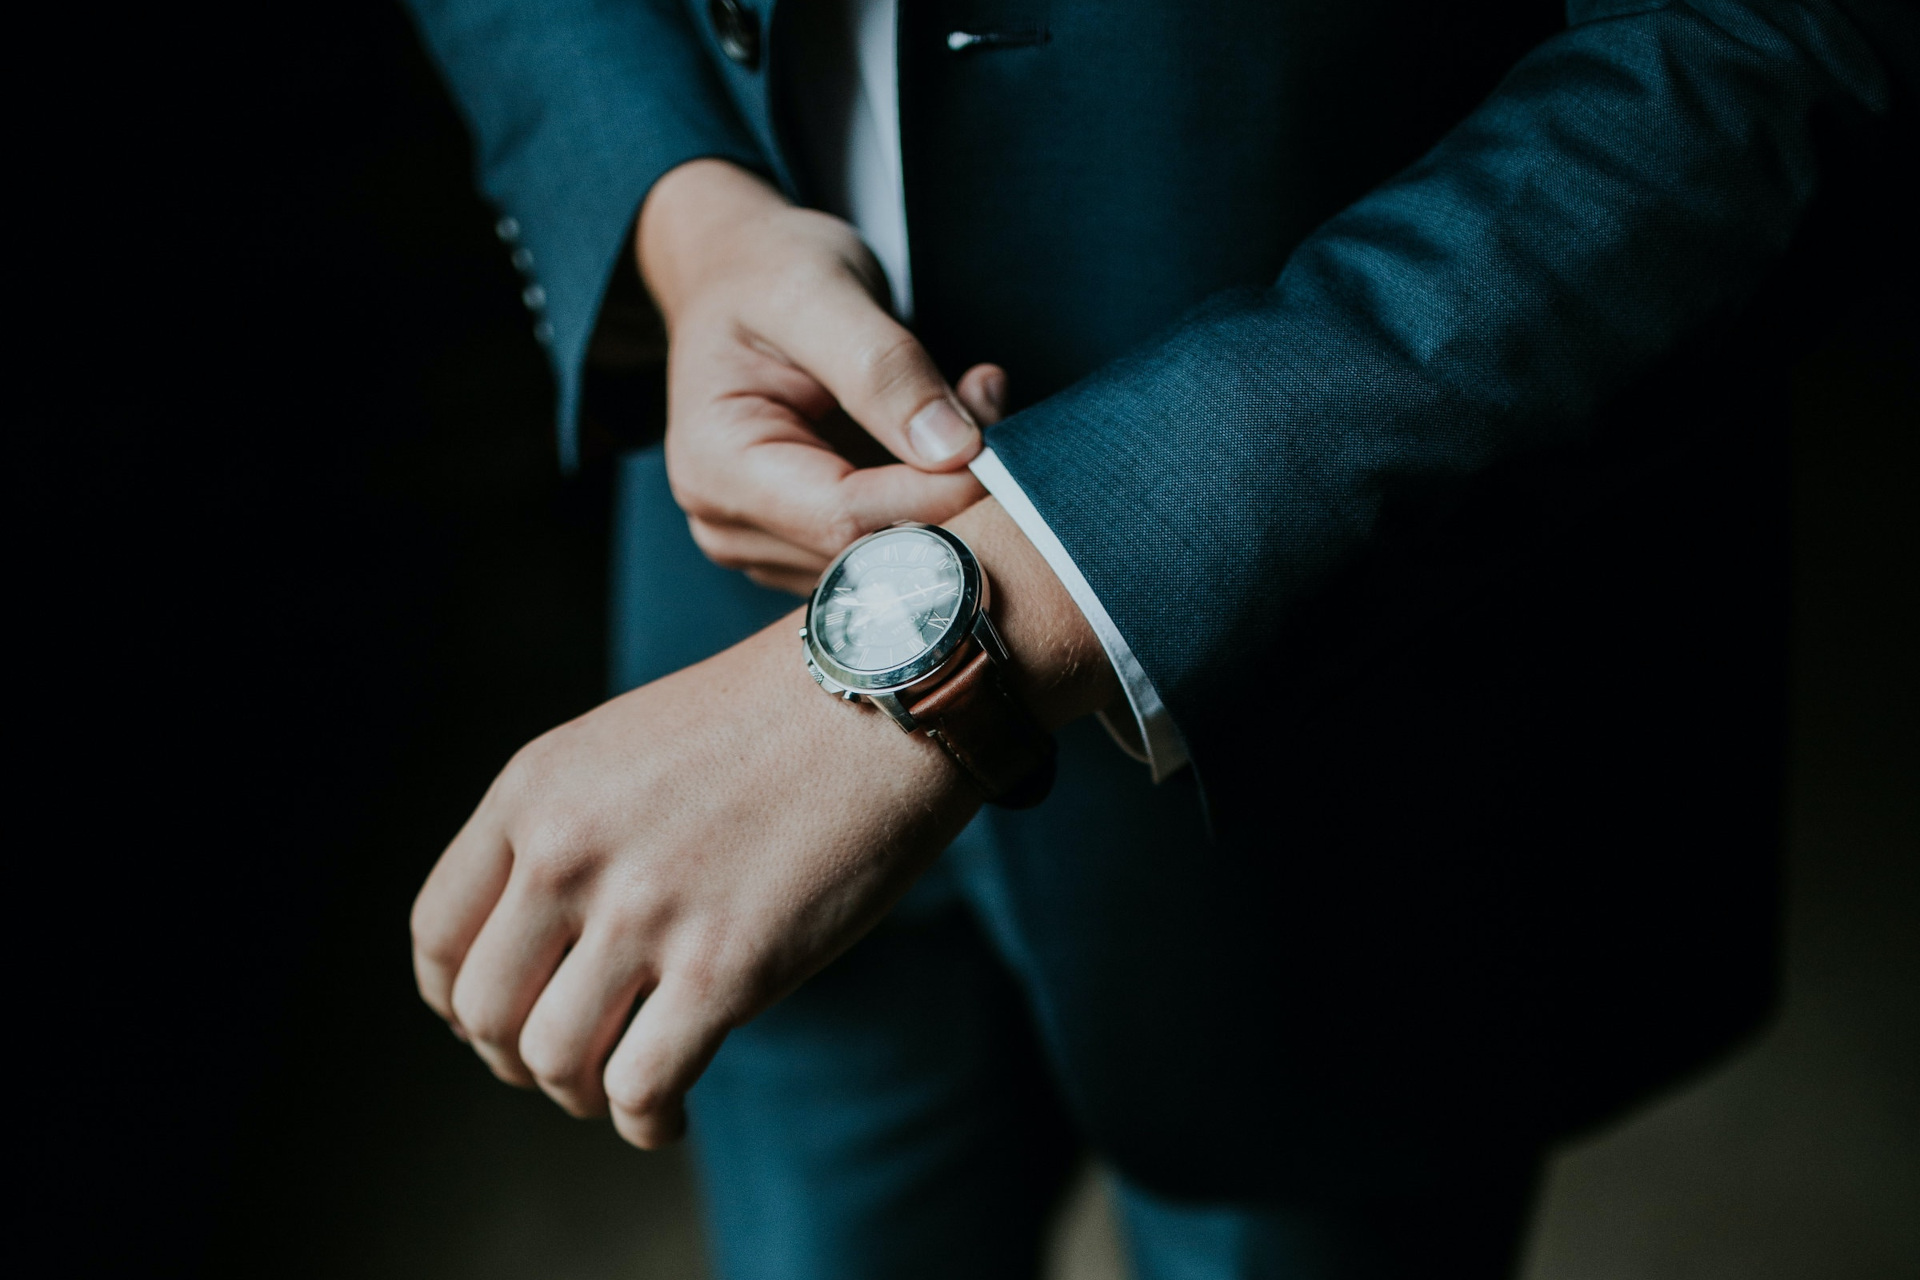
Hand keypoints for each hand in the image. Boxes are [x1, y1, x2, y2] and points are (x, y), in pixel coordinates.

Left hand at [410, 500, 1117, 1147]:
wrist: (886, 694)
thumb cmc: (770, 721)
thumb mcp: (625, 746)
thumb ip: (566, 828)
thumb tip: (541, 945)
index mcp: (534, 791)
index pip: (438, 936)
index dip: (458, 1001)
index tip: (501, 1019)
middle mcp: (568, 851)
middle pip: (485, 1014)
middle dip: (519, 1059)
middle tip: (573, 1062)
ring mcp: (644, 912)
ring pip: (554, 1062)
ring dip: (583, 1094)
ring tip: (627, 1085)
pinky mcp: (725, 968)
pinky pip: (641, 1090)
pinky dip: (646, 1123)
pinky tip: (671, 1115)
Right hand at [639, 159, 1003, 593]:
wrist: (736, 272)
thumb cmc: (766, 272)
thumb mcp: (819, 293)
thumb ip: (883, 370)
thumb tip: (953, 450)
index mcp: (716, 467)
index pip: (845, 519)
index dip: (934, 496)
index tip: (996, 446)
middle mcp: (731, 523)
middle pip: (870, 553)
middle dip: (947, 495)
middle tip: (987, 404)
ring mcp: (768, 543)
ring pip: (891, 558)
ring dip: (948, 495)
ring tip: (963, 402)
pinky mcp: (807, 540)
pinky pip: (891, 545)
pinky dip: (935, 499)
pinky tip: (942, 434)